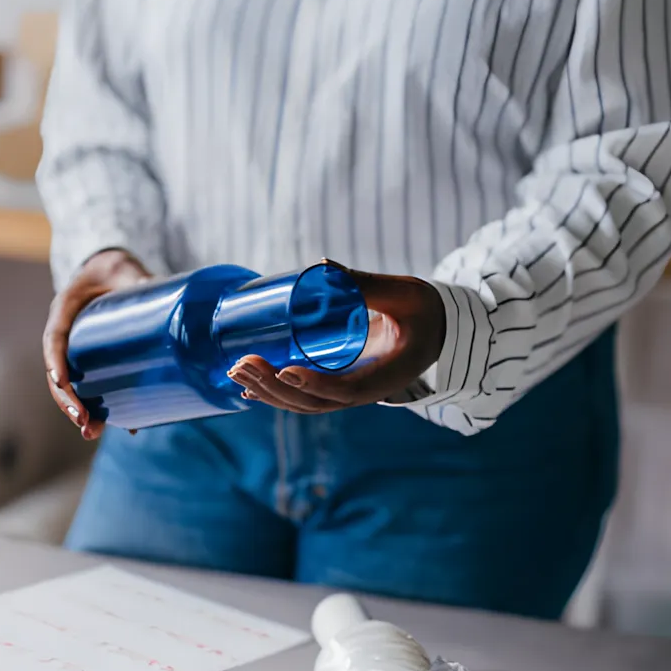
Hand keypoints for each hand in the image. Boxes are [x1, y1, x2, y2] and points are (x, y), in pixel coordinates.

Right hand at [43, 249, 151, 439]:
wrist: (110, 271)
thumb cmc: (115, 269)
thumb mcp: (125, 269)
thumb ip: (142, 280)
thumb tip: (163, 291)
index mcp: (64, 308)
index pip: (53, 338)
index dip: (54, 362)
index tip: (61, 382)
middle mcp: (65, 333)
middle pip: (57, 373)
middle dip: (67, 400)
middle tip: (83, 421)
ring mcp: (77, 350)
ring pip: (69, 386)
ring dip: (78, 411)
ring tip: (91, 433)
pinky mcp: (92, 362)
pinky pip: (91, 387)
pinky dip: (102, 407)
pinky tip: (121, 427)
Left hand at [226, 262, 445, 413]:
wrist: (436, 330)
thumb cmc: (424, 311)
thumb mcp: (404, 295)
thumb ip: (368, 284)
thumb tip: (323, 266)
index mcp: (386, 376)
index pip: (345, 389)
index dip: (314, 384)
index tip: (285, 370)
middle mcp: (364, 393)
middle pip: (313, 402)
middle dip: (274, 387)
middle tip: (242, 365)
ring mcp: (349, 392)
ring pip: (304, 404)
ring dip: (267, 392)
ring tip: (235, 373)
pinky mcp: (338, 384)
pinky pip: (304, 398)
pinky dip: (275, 395)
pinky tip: (247, 389)